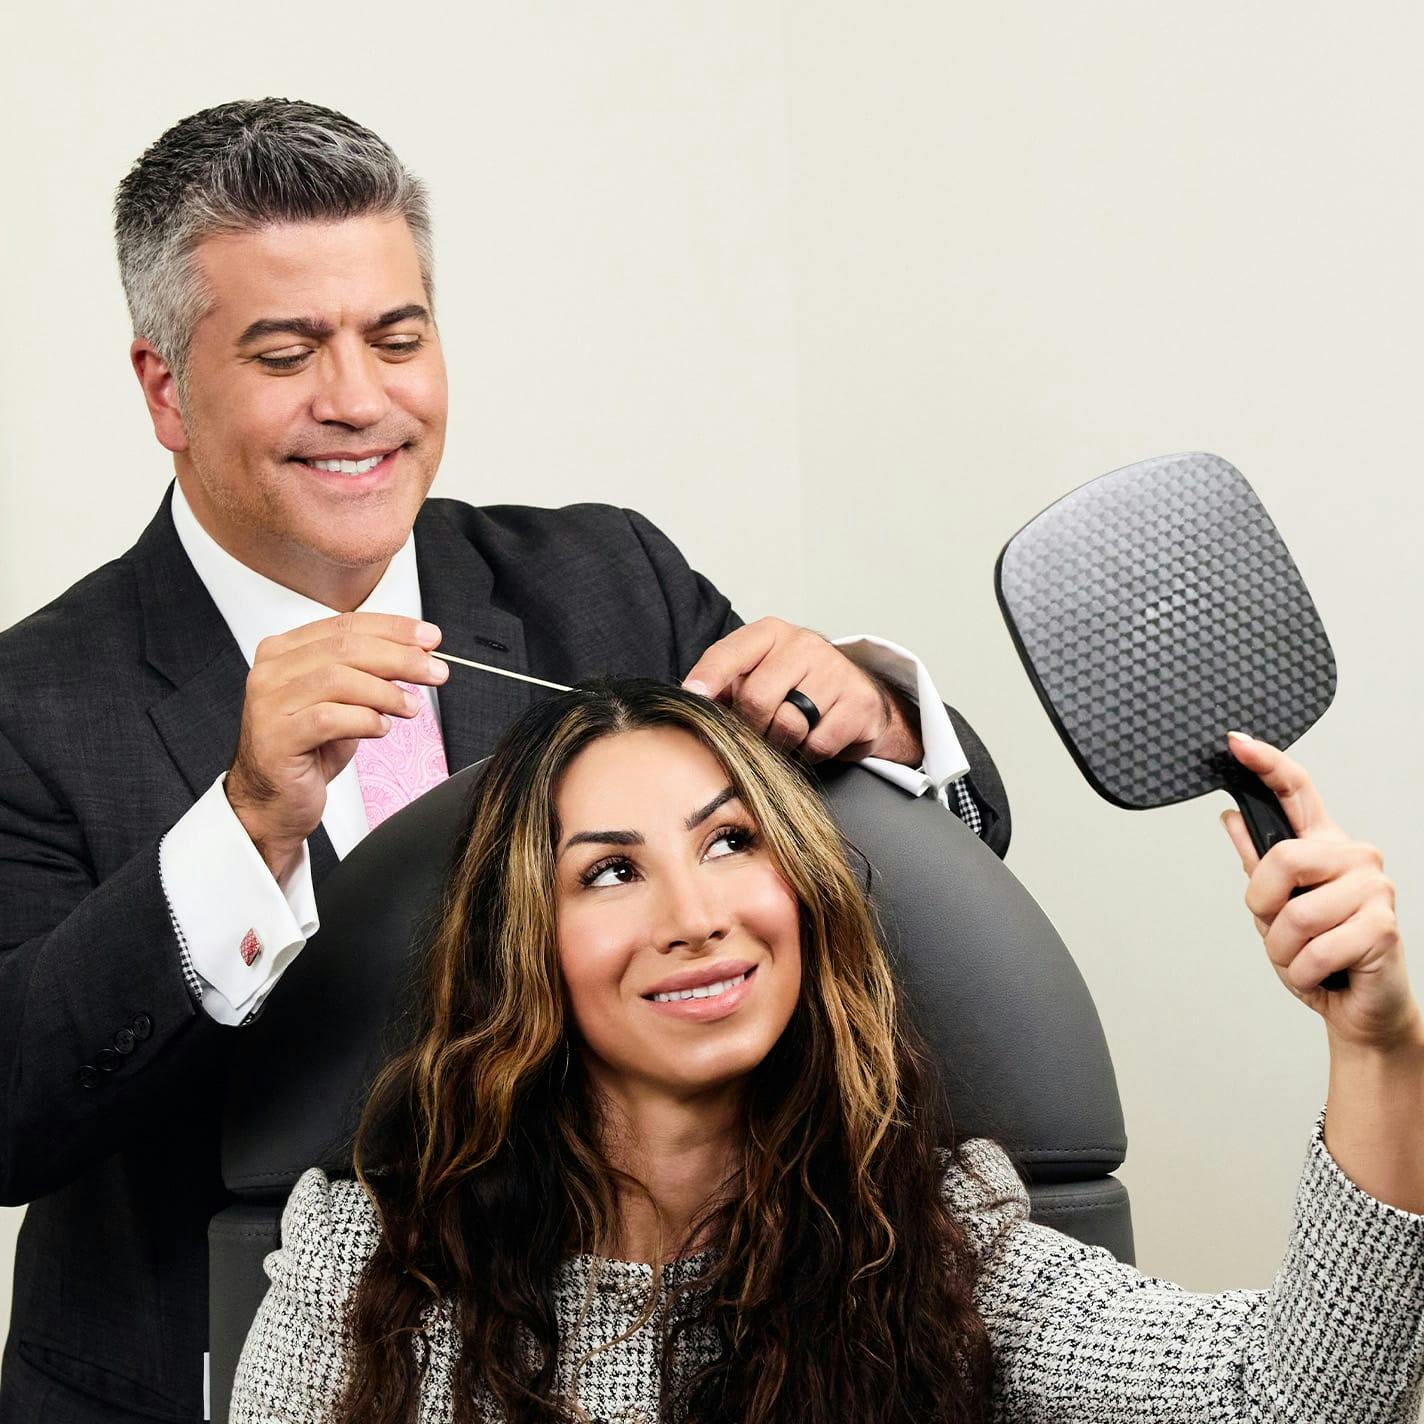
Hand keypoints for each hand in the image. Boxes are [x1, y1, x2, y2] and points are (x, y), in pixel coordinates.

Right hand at [225, 612, 447, 878]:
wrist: (274, 801)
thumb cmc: (311, 750)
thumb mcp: (345, 703)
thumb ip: (371, 676)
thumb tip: (419, 657)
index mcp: (285, 651)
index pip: (346, 624)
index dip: (394, 629)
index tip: (431, 638)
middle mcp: (271, 671)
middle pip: (346, 647)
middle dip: (401, 657)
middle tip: (436, 672)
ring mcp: (269, 703)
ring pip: (338, 679)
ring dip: (387, 693)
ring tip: (412, 708)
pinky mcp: (276, 737)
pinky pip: (329, 719)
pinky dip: (365, 720)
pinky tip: (382, 729)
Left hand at [681, 618, 922, 764]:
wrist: (858, 701)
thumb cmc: (796, 690)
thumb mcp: (759, 676)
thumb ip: (726, 687)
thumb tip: (690, 704)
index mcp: (770, 634)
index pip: (731, 652)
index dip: (709, 675)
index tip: (691, 695)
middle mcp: (804, 644)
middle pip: (756, 698)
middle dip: (751, 727)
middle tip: (757, 733)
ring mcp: (835, 671)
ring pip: (788, 725)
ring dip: (782, 744)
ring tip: (788, 735)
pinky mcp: (859, 701)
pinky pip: (817, 743)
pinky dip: (810, 754)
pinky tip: (814, 741)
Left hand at [1220, 732, 1418, 1053]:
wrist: (1360, 1010)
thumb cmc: (1322, 956)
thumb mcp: (1275, 908)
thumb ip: (1258, 863)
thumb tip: (1230, 816)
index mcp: (1325, 846)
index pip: (1297, 791)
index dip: (1266, 763)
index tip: (1236, 742)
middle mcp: (1355, 857)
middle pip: (1282, 859)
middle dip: (1265, 907)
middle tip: (1282, 931)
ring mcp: (1374, 888)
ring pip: (1294, 915)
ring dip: (1284, 951)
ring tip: (1307, 958)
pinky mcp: (1383, 926)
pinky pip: (1315, 950)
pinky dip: (1304, 973)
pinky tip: (1324, 974)